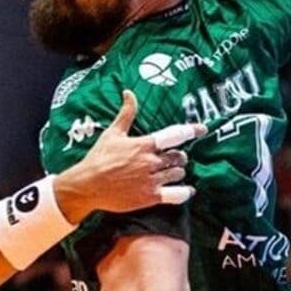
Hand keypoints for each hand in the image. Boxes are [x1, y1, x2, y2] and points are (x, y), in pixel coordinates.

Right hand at [56, 90, 203, 219]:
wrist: (88, 185)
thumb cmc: (99, 158)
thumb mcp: (112, 132)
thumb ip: (126, 113)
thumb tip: (129, 92)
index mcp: (144, 144)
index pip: (174, 135)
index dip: (191, 131)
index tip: (203, 129)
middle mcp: (151, 162)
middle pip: (178, 156)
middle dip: (180, 156)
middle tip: (176, 157)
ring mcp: (152, 180)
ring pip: (177, 173)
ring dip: (179, 171)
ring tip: (175, 171)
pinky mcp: (150, 197)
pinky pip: (175, 195)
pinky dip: (184, 192)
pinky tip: (188, 190)